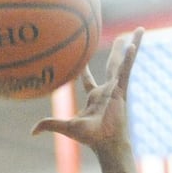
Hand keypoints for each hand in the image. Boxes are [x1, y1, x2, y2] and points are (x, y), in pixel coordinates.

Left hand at [32, 27, 143, 153]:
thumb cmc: (89, 137)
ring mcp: (116, 89)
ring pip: (122, 63)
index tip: (82, 63)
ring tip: (139, 30)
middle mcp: (107, 90)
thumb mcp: (65, 127)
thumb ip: (49, 124)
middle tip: (122, 38)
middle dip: (117, 52)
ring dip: (130, 46)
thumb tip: (32, 132)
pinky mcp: (122, 90)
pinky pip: (126, 70)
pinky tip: (133, 45)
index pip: (88, 81)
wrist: (105, 142)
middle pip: (112, 66)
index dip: (85, 72)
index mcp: (95, 97)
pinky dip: (129, 58)